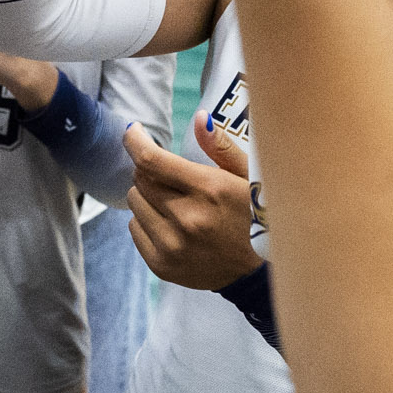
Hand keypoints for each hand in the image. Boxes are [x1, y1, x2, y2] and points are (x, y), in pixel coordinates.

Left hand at [126, 120, 262, 289]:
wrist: (260, 274)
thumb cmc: (257, 217)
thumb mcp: (250, 177)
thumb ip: (221, 148)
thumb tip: (199, 118)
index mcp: (210, 190)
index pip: (152, 160)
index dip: (136, 141)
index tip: (133, 131)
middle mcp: (188, 218)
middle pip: (140, 179)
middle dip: (149, 168)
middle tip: (169, 174)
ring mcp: (173, 245)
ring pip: (134, 202)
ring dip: (148, 195)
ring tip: (174, 201)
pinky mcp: (162, 265)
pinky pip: (134, 229)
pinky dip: (146, 220)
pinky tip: (171, 223)